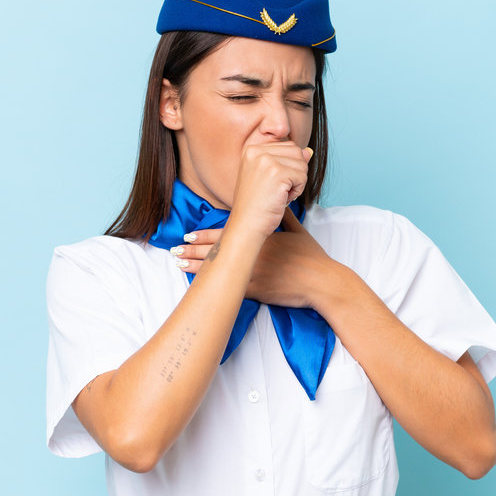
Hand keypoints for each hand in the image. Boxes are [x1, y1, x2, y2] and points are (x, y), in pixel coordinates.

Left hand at [169, 210, 341, 309]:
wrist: (322, 281)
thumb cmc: (312, 257)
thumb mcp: (297, 231)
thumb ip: (284, 217)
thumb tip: (278, 203)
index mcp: (259, 238)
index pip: (225, 235)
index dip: (204, 235)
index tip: (187, 234)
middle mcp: (252, 254)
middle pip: (216, 252)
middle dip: (193, 251)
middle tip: (173, 250)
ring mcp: (252, 274)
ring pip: (219, 272)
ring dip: (197, 268)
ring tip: (178, 265)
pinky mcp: (257, 292)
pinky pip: (230, 290)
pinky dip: (213, 289)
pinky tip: (198, 290)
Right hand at [224, 143, 312, 242]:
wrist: (246, 225)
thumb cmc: (256, 205)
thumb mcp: (270, 177)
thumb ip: (288, 160)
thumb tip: (308, 151)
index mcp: (251, 149)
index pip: (287, 146)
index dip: (287, 167)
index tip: (271, 183)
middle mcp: (257, 151)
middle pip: (296, 152)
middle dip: (294, 173)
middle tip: (277, 190)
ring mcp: (266, 160)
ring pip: (302, 164)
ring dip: (296, 183)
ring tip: (278, 194)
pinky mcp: (277, 173)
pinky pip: (302, 177)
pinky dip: (297, 191)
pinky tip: (282, 199)